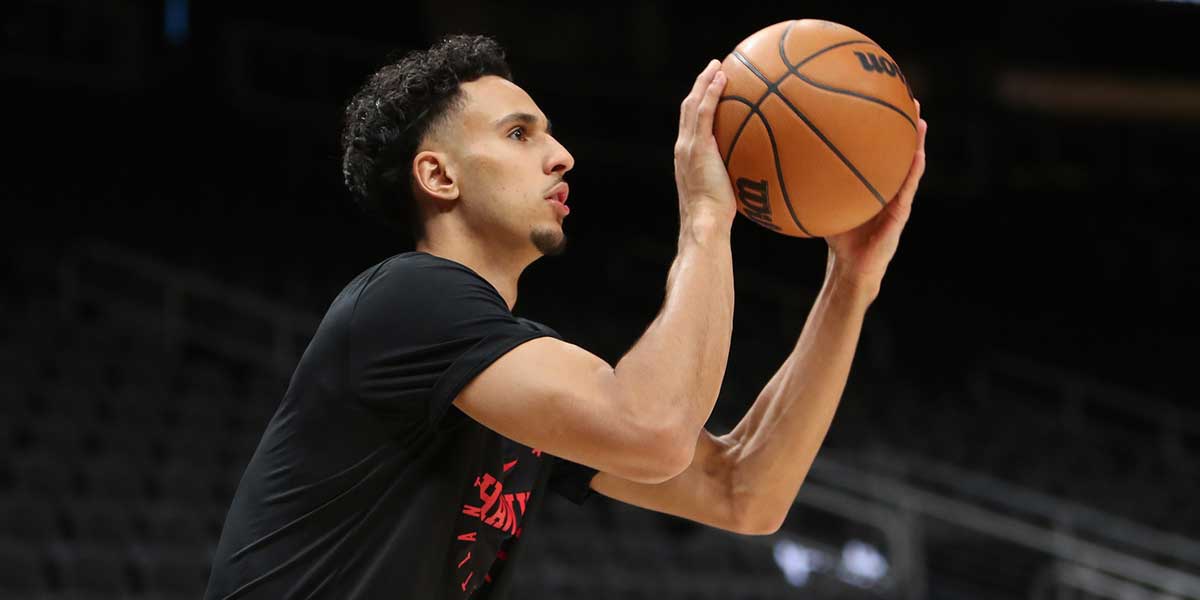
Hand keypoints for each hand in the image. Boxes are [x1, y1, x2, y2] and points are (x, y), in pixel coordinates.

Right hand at [674, 59, 735, 232]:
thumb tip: (758, 177)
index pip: (690, 124)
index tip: (710, 90)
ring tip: (717, 65)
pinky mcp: (697, 146)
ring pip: (692, 104)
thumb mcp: (725, 194)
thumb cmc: (717, 218)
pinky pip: (704, 112)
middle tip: (713, 69)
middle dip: (699, 86)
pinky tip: (723, 79)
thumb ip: (734, 179)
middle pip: (687, 108)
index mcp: (687, 157)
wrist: (705, 222)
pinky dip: (711, 92)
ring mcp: (688, 146)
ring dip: (704, 82)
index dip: (698, 104)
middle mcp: (683, 147)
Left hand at [825, 102, 926, 296]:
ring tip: (921, 120)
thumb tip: (781, 163)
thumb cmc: (837, 235)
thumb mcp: (821, 204)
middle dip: (903, 124)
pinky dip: (914, 172)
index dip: (881, 126)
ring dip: (917, 143)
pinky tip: (918, 155)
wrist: (850, 267)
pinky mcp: (900, 215)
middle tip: (907, 97)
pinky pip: (907, 190)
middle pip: (897, 150)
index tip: (881, 96)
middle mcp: (887, 186)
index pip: (877, 149)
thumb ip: (809, 185)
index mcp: (871, 181)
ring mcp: (897, 199)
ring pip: (909, 166)